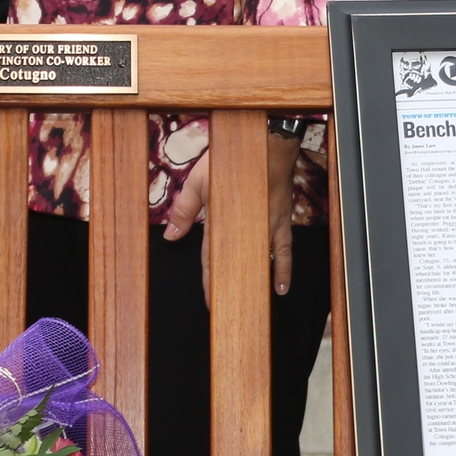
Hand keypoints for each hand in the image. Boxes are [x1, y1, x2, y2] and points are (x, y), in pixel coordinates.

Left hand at [160, 130, 301, 309]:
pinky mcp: (282, 222)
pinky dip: (284, 270)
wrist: (268, 144)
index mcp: (221, 221)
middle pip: (234, 265)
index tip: (206, 299)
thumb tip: (171, 236)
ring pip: (258, 263)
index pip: (211, 258)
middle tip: (224, 311)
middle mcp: (245, 230)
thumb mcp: (198, 181)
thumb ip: (184, 210)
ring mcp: (267, 228)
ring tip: (249, 305)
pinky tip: (282, 287)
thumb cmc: (232, 158)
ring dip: (253, 284)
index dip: (207, 280)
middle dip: (228, 288)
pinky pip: (285, 251)